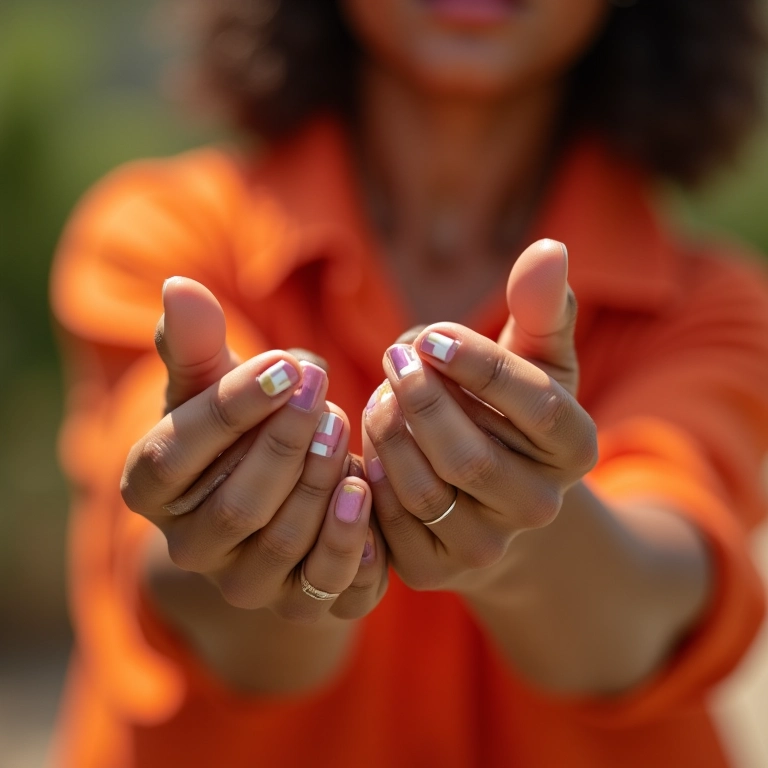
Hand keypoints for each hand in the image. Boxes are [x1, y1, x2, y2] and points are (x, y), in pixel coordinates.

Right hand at [122, 277, 386, 622]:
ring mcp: (247, 585)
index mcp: (151, 491)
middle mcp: (191, 549)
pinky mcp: (302, 605)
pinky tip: (367, 489)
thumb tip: (179, 285)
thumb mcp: (211, 383)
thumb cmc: (236, 425)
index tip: (284, 365)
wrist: (272, 489)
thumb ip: (194, 343)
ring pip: (284, 545)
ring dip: (320, 483)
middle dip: (284, 445)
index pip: (173, 457)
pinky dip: (351, 541)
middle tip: (322, 393)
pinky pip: (327, 587)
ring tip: (344, 428)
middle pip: (236, 507)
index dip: (230, 409)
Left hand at [362, 240, 596, 593]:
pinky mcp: (433, 569)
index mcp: (577, 448)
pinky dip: (366, 472)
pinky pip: (385, 520)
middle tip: (393, 359)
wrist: (485, 490)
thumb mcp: (532, 357)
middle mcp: (541, 509)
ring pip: (422, 490)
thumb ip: (540, 308)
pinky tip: (364, 439)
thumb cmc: (507, 409)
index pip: (537, 406)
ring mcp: (487, 548)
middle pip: (471, 459)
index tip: (432, 337)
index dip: (479, 366)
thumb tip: (549, 247)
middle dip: (421, 401)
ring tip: (378, 394)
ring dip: (387, 432)